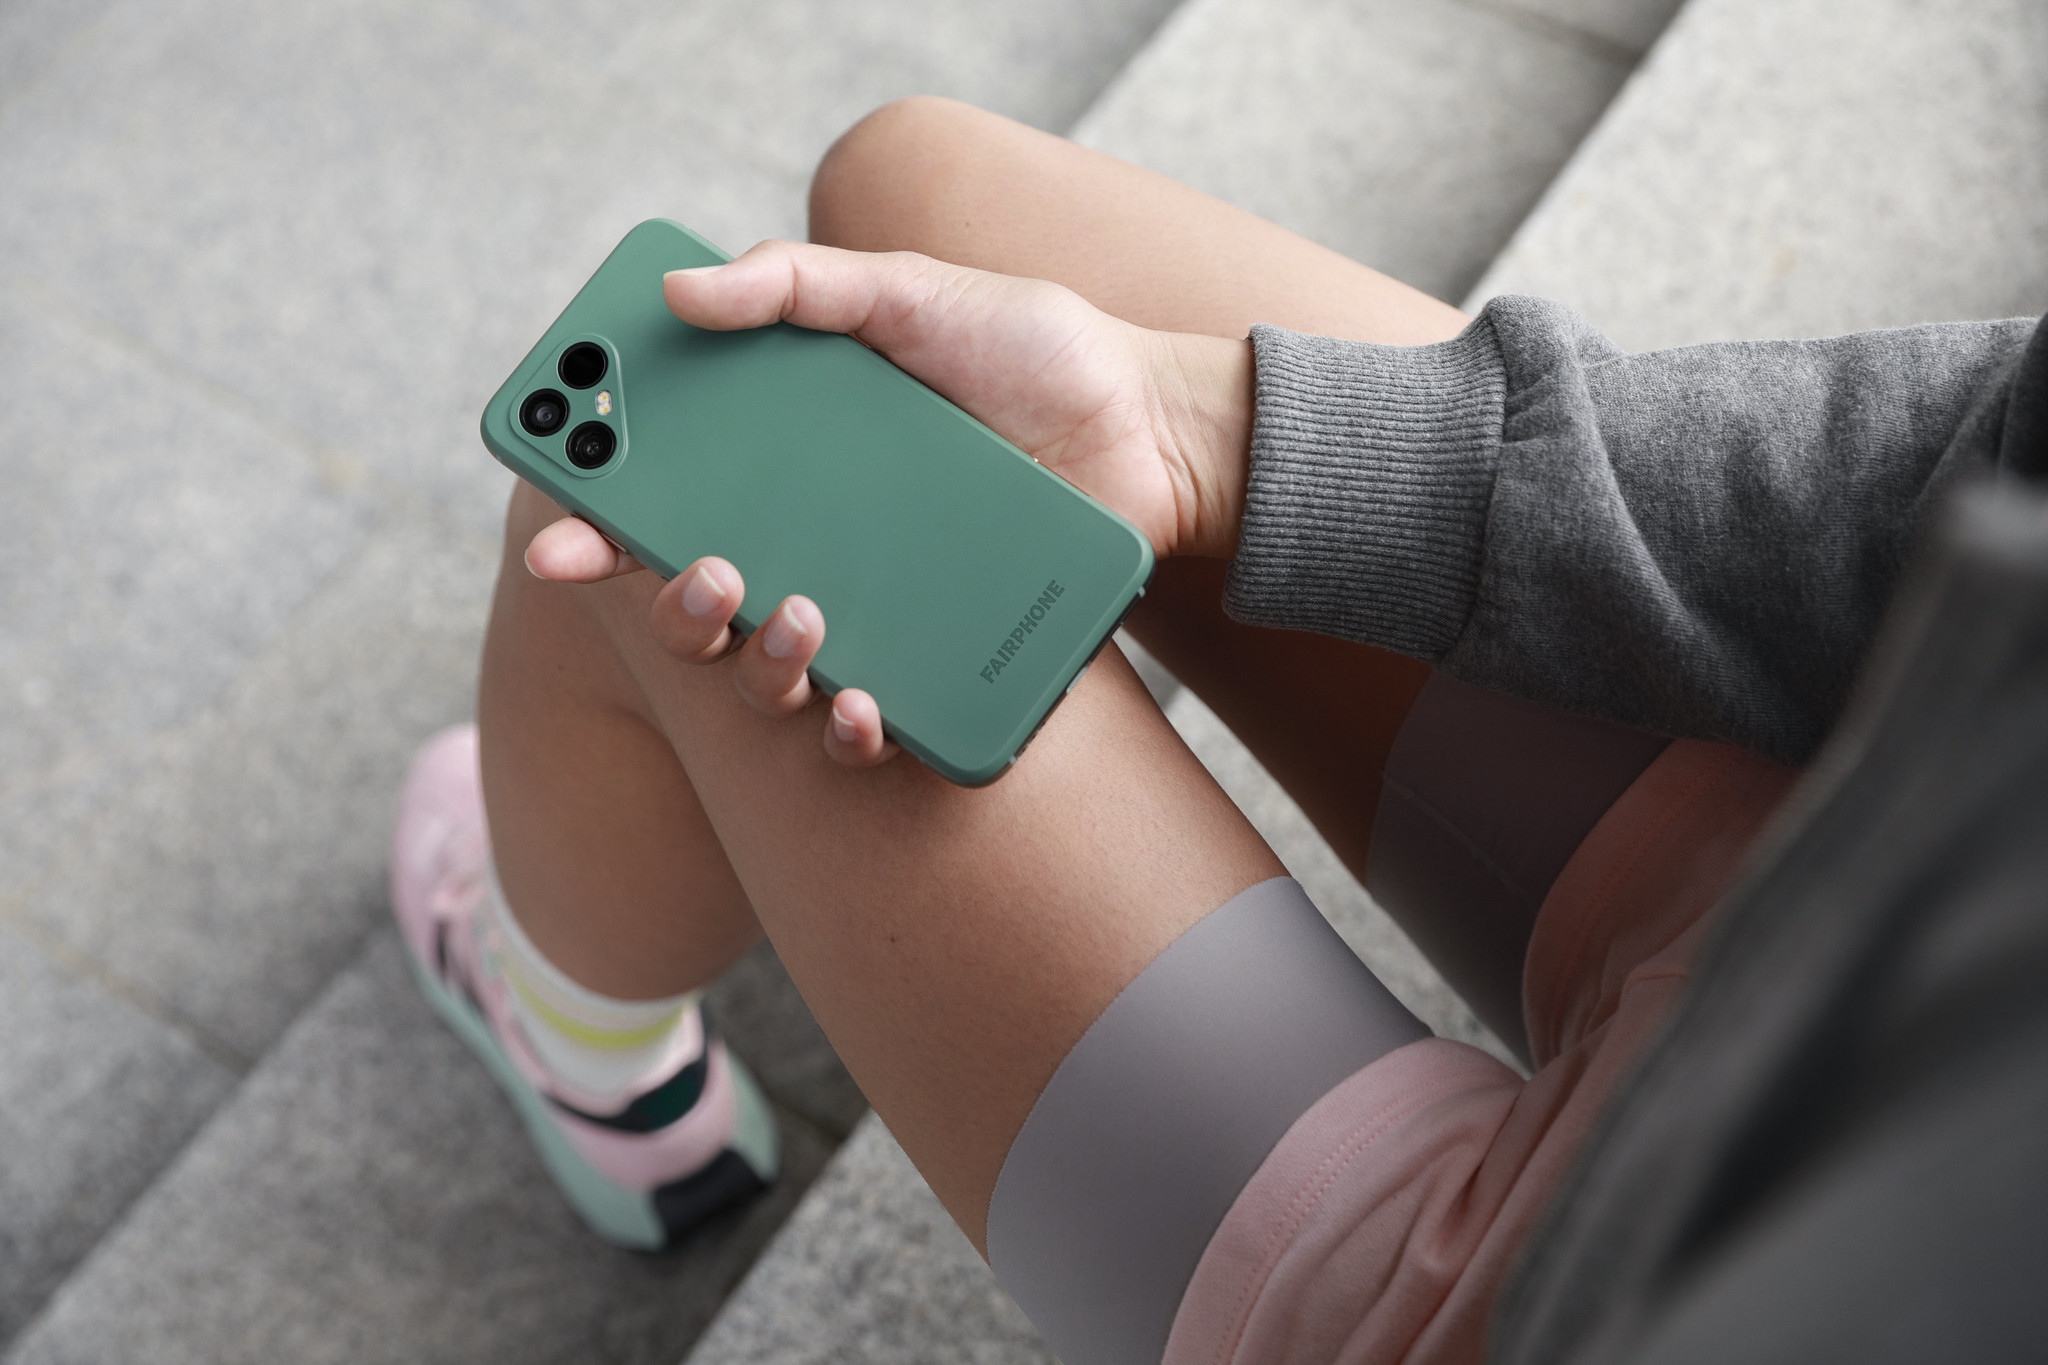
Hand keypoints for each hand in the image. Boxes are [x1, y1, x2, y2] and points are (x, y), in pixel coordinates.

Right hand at [524, 239, 1256, 765]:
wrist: (1156, 428)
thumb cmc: (1032, 353)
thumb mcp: (911, 293)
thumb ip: (797, 285)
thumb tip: (676, 291)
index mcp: (791, 463)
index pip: (668, 502)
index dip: (599, 525)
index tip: (558, 537)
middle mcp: (818, 544)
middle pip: (701, 601)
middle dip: (673, 602)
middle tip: (702, 568)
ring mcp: (879, 609)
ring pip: (773, 674)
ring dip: (759, 662)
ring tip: (798, 619)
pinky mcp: (945, 660)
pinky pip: (878, 723)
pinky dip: (857, 731)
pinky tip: (866, 708)